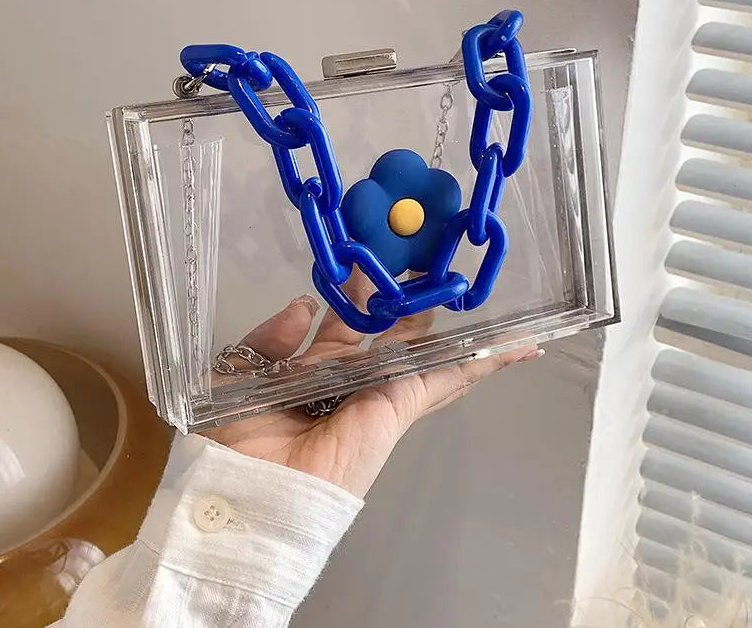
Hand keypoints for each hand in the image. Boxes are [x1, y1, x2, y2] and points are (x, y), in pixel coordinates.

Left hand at [204, 276, 539, 497]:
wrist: (252, 488)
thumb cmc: (237, 436)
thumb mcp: (239, 372)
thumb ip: (270, 336)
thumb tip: (305, 304)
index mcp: (315, 369)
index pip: (347, 325)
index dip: (360, 294)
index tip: (370, 262)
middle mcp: (353, 377)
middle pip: (392, 332)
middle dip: (408, 300)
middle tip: (424, 264)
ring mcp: (382, 391)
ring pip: (426, 351)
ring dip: (446, 321)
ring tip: (462, 286)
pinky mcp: (400, 404)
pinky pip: (447, 377)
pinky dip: (482, 362)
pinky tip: (514, 345)